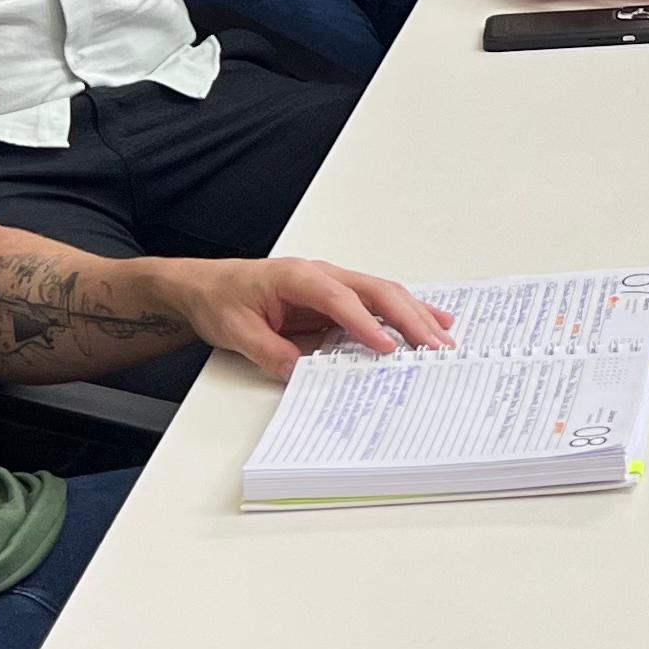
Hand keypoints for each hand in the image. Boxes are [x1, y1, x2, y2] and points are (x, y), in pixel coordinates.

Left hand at [149, 255, 456, 375]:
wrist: (205, 286)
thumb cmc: (221, 298)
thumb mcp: (237, 331)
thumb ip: (270, 352)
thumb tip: (303, 373)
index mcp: (297, 276)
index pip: (339, 299)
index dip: (365, 323)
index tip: (386, 348)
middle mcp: (321, 274)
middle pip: (375, 291)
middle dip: (408, 318)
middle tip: (434, 346)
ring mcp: (332, 283)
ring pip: (384, 294)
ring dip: (415, 315)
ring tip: (442, 337)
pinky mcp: (336, 297)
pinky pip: (377, 302)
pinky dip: (406, 312)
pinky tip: (429, 321)